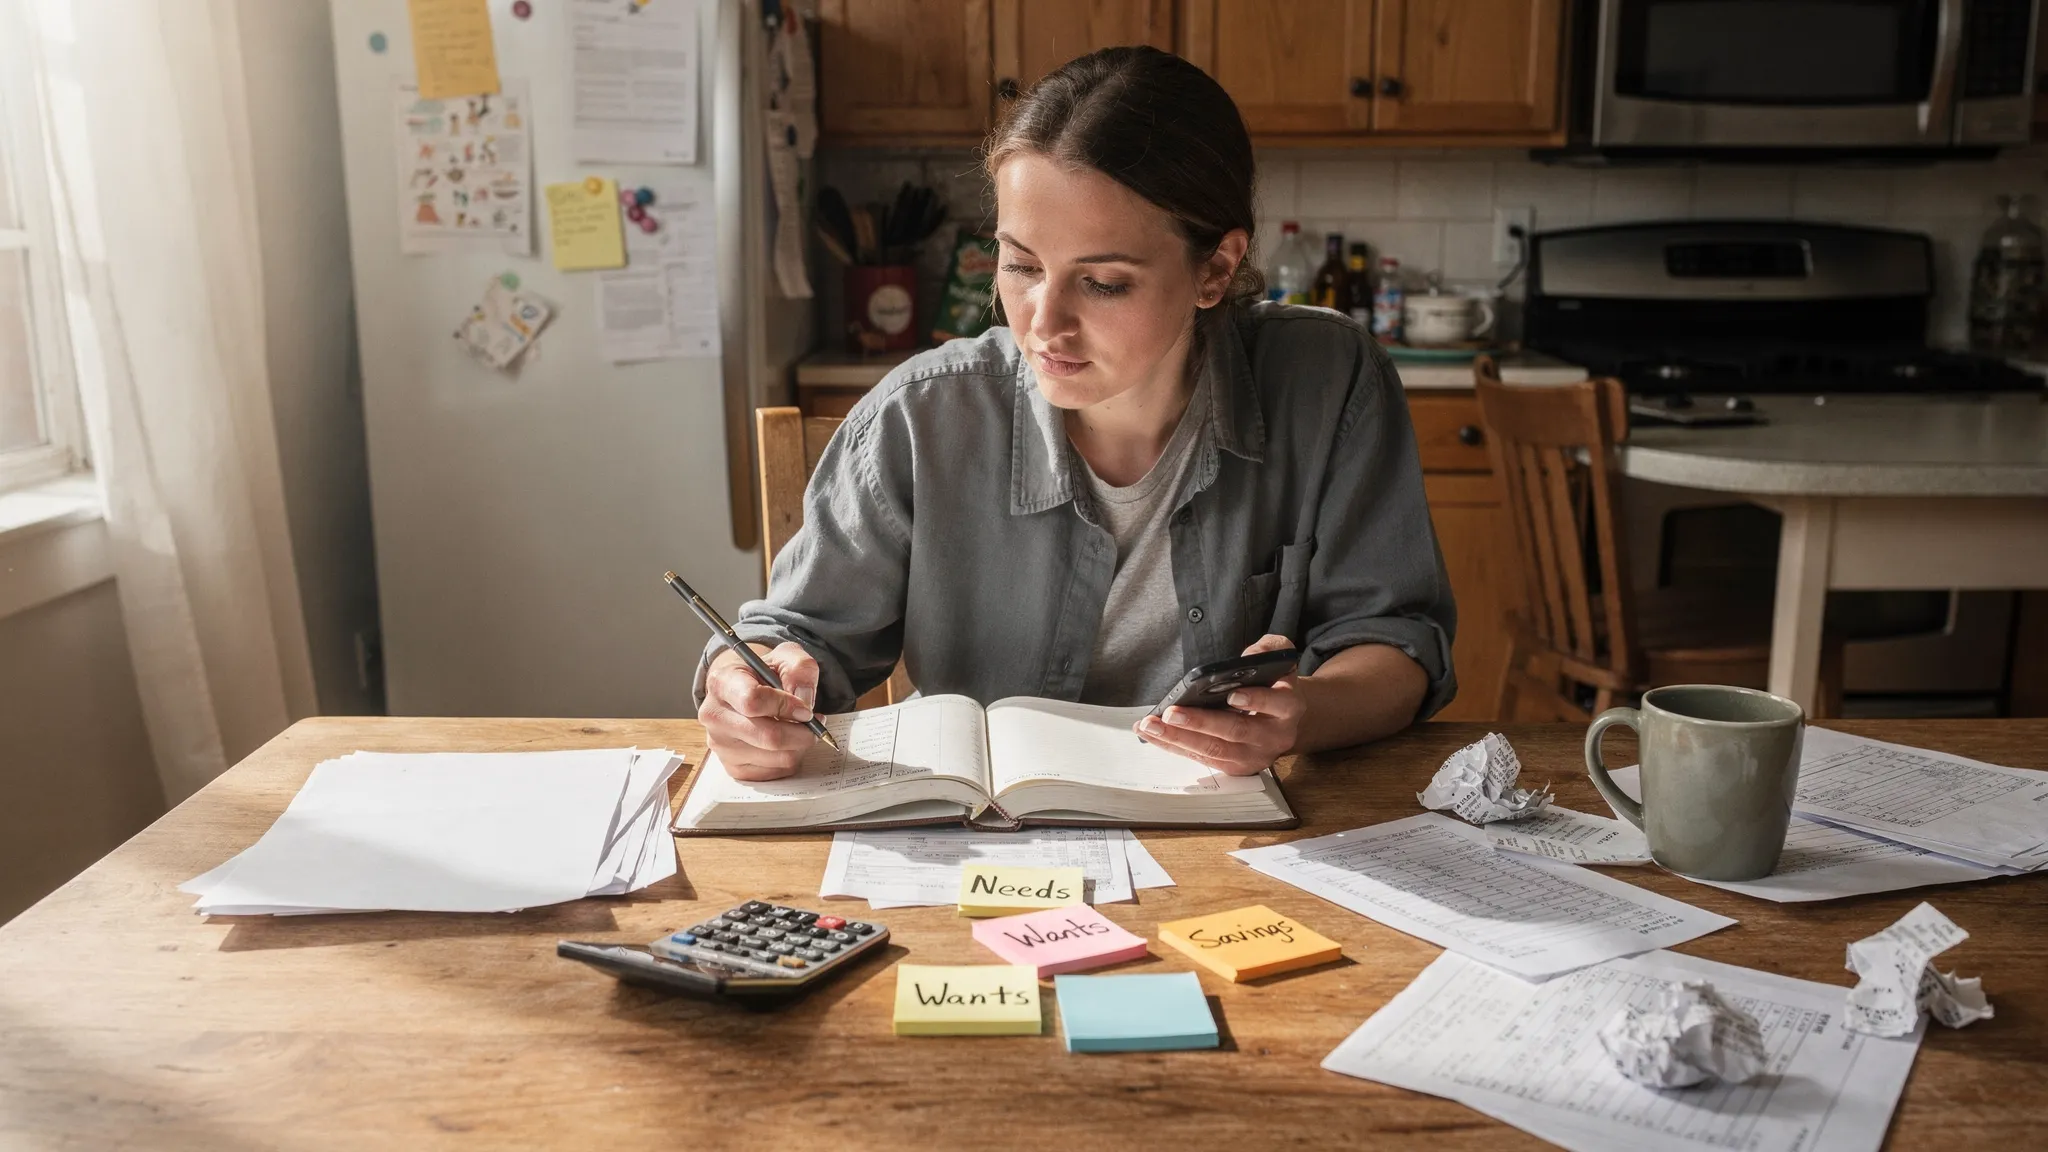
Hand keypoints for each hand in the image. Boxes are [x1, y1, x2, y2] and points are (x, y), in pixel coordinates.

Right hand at [700, 642, 821, 780]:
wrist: (744, 688)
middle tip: (815, 723)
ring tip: (799, 729)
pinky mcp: (732, 767)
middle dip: (802, 732)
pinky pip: (775, 772)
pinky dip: (790, 759)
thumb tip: (804, 700)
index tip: (806, 709)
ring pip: (776, 758)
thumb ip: (800, 669)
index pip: (753, 701)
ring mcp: (720, 745)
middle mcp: (714, 716)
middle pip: (768, 736)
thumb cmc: (764, 672)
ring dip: (799, 746)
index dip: (786, 707)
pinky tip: (787, 743)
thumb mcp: (786, 657)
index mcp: (722, 682)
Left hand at [1133, 634, 1303, 775]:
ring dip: (1179, 739)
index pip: (1277, 704)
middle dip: (1201, 723)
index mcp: (1289, 707)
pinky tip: (1153, 734)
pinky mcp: (1235, 767)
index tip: (1232, 695)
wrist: (1281, 719)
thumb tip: (1245, 658)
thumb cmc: (1273, 685)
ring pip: (1215, 751)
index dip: (1256, 700)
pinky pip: (1202, 759)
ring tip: (1151, 726)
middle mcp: (1275, 736)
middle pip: (1237, 731)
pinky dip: (1175, 746)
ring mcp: (1255, 756)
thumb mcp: (1279, 659)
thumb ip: (1268, 650)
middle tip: (1172, 713)